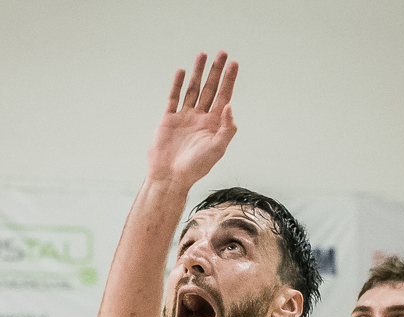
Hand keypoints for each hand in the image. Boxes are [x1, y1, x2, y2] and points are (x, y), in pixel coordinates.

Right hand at [147, 52, 238, 187]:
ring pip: (193, 89)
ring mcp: (184, 118)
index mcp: (214, 125)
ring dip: (198, 72)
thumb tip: (230, 105)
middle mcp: (200, 118)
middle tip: (222, 53)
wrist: (170, 177)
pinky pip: (174, 98)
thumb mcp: (217, 149)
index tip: (234, 64)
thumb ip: (227, 128)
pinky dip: (177, 84)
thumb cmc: (196, 167)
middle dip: (216, 71)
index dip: (229, 80)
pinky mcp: (169, 119)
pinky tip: (182, 72)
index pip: (224, 96)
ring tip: (203, 55)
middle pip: (210, 89)